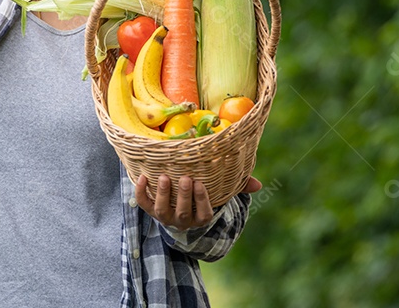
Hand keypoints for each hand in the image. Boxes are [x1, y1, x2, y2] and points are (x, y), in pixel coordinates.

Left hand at [134, 174, 263, 230]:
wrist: (177, 207)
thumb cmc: (202, 196)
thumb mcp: (220, 193)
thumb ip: (237, 187)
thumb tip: (258, 184)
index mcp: (200, 217)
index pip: (203, 214)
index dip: (202, 201)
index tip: (201, 184)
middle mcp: (182, 220)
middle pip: (183, 213)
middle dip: (184, 196)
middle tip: (185, 178)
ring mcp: (165, 216)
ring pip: (162, 211)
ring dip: (163, 194)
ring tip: (164, 177)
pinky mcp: (150, 210)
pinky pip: (143, 204)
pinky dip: (140, 192)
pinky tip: (141, 177)